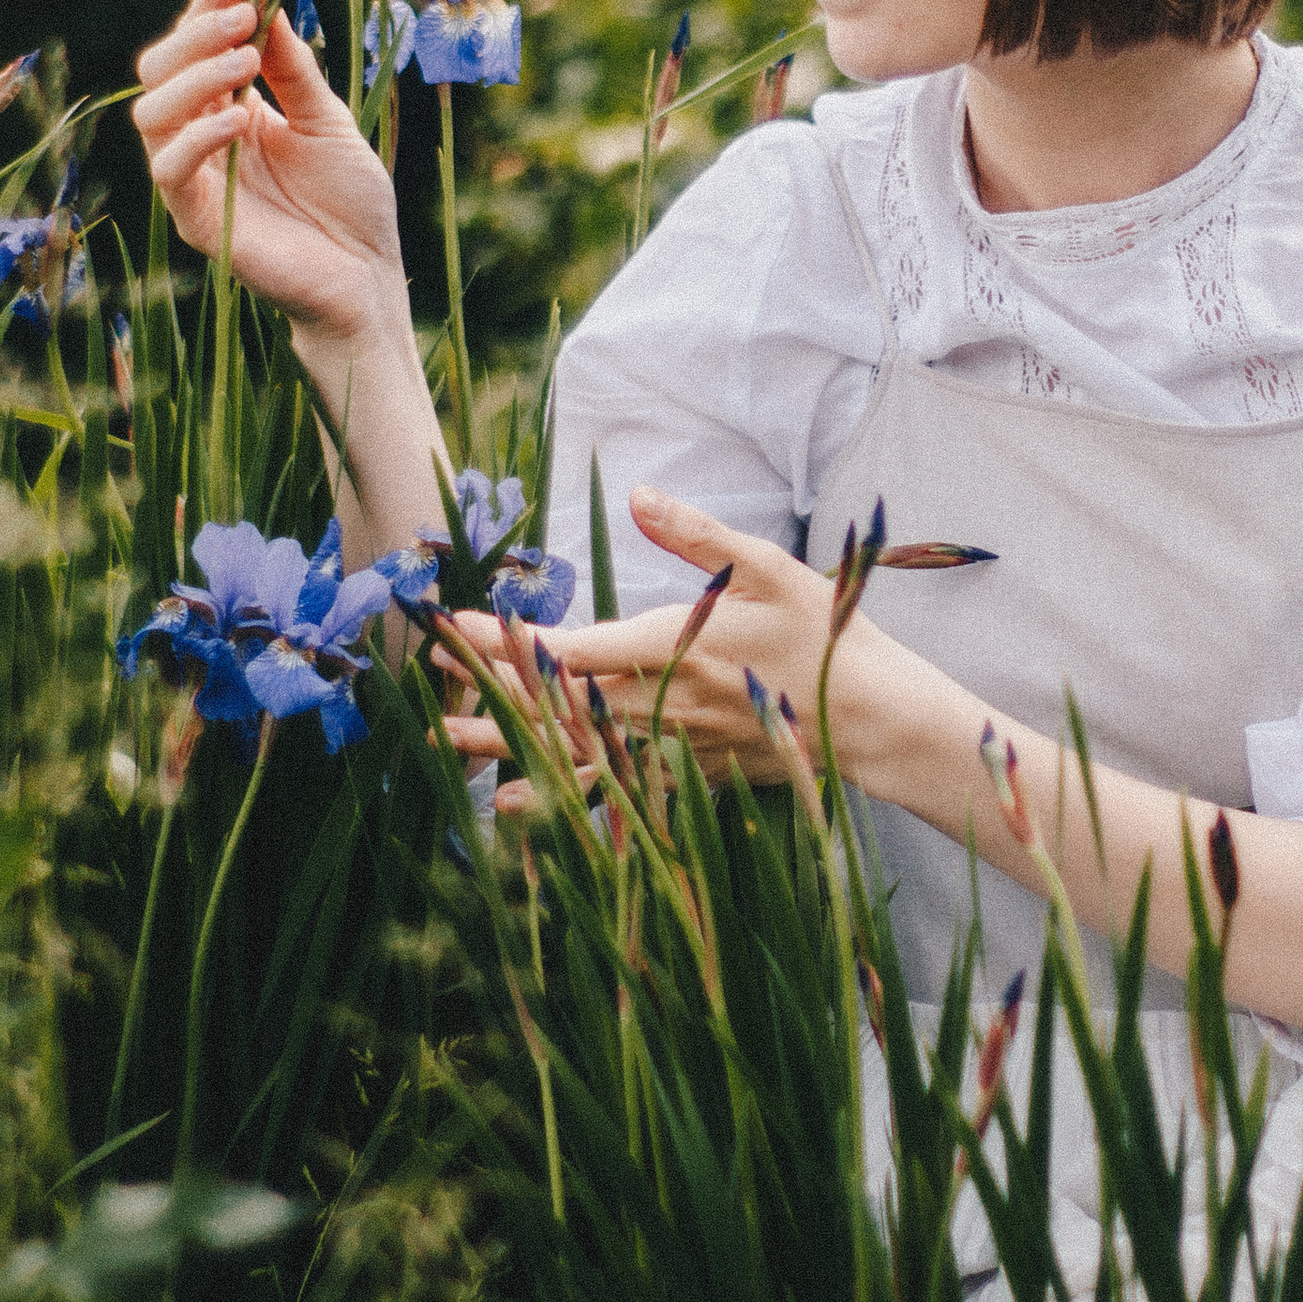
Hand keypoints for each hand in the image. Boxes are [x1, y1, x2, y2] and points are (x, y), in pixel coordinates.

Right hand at [132, 0, 403, 350]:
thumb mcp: (327, 119)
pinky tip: (240, 120)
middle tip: (240, 19)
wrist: (368, 276)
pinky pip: (171, 172)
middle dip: (195, 35)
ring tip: (245, 63)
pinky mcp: (198, 220)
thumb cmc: (351, 203)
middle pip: (159, 72)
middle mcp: (203, 139)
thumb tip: (268, 5)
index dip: (206, 8)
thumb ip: (292, 69)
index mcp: (230, 109)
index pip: (196, 49)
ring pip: (151, 114)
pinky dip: (198, 137)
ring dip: (194, 77)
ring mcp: (196, 180)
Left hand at [438, 487, 852, 793]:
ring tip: (450, 750)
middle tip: (428, 680)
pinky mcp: (691, 776)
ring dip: (509, 750)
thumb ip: (698, 535)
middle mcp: (661, 706)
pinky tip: (516, 804)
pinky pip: (613, 793)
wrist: (874, 720)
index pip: (568, 649)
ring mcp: (674, 749)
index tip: (452, 629)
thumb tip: (640, 496)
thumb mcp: (769, 568)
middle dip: (487, 692)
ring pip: (575, 755)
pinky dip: (560, 797)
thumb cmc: (825, 634)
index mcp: (671, 648)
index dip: (504, 642)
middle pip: (555, 707)